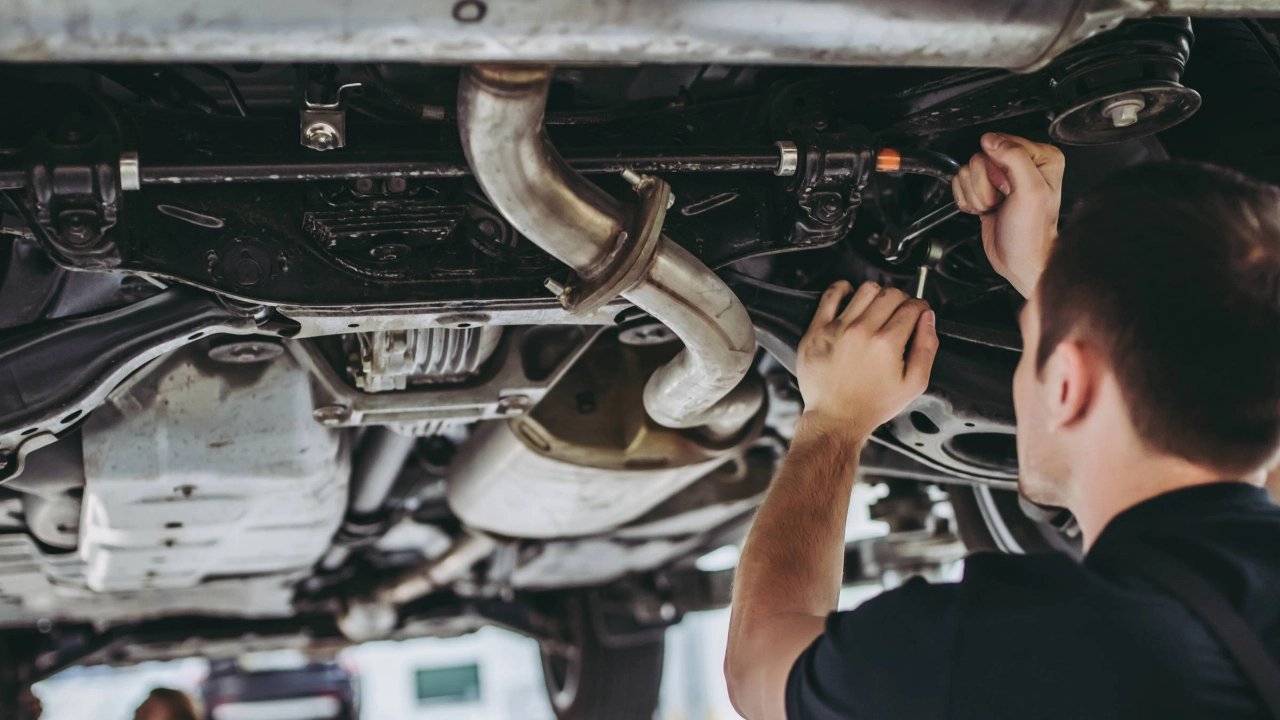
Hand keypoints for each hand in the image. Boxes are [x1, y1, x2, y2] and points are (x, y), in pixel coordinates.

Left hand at [797, 281, 938, 440]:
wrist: (836, 419)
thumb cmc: (873, 404)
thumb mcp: (914, 384)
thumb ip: (927, 347)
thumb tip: (927, 317)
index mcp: (887, 344)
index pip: (912, 307)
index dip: (920, 308)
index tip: (917, 313)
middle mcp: (861, 331)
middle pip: (891, 294)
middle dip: (902, 300)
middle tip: (900, 313)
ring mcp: (836, 329)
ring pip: (865, 290)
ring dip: (878, 295)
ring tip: (877, 309)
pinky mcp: (816, 330)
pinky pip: (831, 295)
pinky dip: (843, 289)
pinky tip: (850, 297)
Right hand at [952, 133, 1064, 296]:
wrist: (1020, 260)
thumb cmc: (1031, 232)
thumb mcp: (1030, 190)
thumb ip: (1013, 158)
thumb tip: (990, 140)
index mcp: (1040, 157)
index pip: (1000, 143)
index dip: (998, 168)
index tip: (1009, 188)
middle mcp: (1020, 164)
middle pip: (979, 158)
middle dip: (984, 185)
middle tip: (1002, 199)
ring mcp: (1000, 178)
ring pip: (967, 172)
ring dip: (976, 195)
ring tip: (995, 207)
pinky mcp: (984, 191)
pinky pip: (960, 184)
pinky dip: (968, 201)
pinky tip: (985, 210)